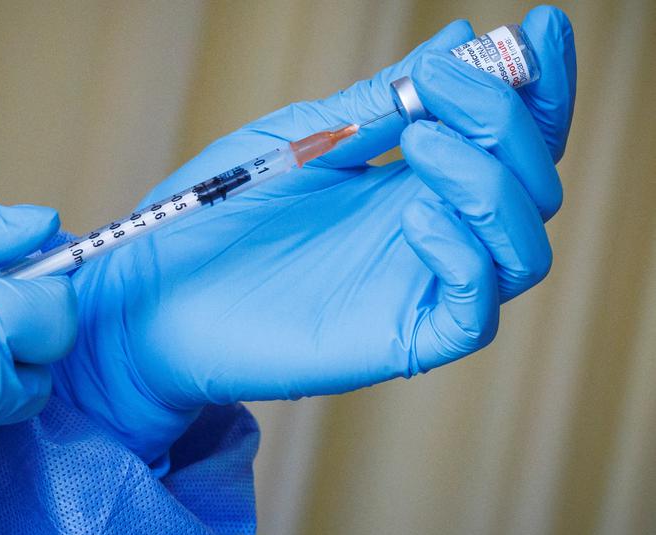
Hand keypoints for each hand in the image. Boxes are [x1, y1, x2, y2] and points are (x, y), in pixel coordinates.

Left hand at [51, 6, 575, 464]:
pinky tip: (414, 213)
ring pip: (521, 244)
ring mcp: (420, 285)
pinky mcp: (401, 338)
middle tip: (442, 83)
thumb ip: (382, 100)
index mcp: (412, 176)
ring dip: (489, 180)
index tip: (542, 26)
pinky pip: (475, 312)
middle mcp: (432, 229)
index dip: (537, 83)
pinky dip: (465, 254)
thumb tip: (459, 39)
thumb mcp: (303, 137)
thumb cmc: (220, 213)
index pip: (507, 133)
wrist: (157, 291)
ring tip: (420, 140)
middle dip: (505, 118)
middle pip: (529, 181)